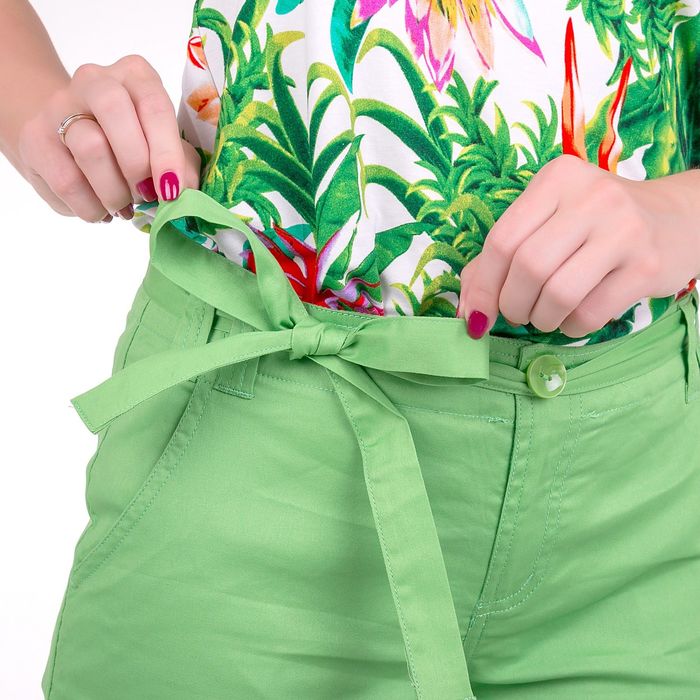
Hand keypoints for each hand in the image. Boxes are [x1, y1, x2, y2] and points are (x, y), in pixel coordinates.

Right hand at [15, 54, 200, 222]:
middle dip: (137, 165)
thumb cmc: (131, 143)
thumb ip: (183, 166)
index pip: (153, 104)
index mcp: (135, 75)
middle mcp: (94, 80)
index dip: (166, 152)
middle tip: (147, 196)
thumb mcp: (164, 148)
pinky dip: (91, 207)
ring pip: (89, 149)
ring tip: (123, 206)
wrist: (69, 136)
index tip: (173, 189)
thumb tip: (187, 194)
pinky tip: (101, 210)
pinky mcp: (34, 139)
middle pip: (115, 113)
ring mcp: (58, 106)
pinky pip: (66, 181)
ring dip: (114, 192)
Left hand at [457, 154, 699, 338]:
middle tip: (518, 313)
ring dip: (540, 318)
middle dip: (511, 305)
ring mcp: (624, 229)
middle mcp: (592, 196)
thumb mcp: (546, 223)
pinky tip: (574, 317)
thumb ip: (498, 259)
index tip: (477, 314)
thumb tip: (467, 312)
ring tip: (545, 315)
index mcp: (557, 178)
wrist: (676, 219)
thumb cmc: (594, 226)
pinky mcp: (647, 266)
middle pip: (527, 267)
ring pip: (557, 293)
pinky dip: (571, 326)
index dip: (482, 287)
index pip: (501, 240)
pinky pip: (590, 313)